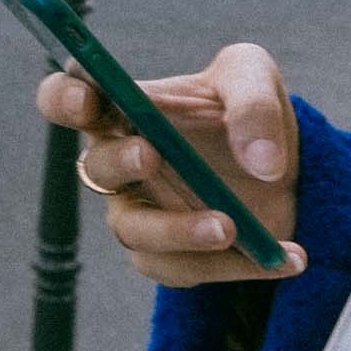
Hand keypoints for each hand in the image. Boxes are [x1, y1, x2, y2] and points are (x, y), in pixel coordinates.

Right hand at [38, 40, 306, 287]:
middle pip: (96, 169)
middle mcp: (121, 162)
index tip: (87, 102)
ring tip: (230, 228)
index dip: (63, 99)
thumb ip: (254, 104)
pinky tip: (286, 257)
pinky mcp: (174, 256)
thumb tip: (262, 162)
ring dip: (179, 231)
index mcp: (123, 107)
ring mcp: (143, 213)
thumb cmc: (249, 108)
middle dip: (121, 163)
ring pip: (135, 232)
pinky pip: (184, 271)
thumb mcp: (256, 79)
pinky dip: (237, 267)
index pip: (67, 97)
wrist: (287, 167)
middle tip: (152, 156)